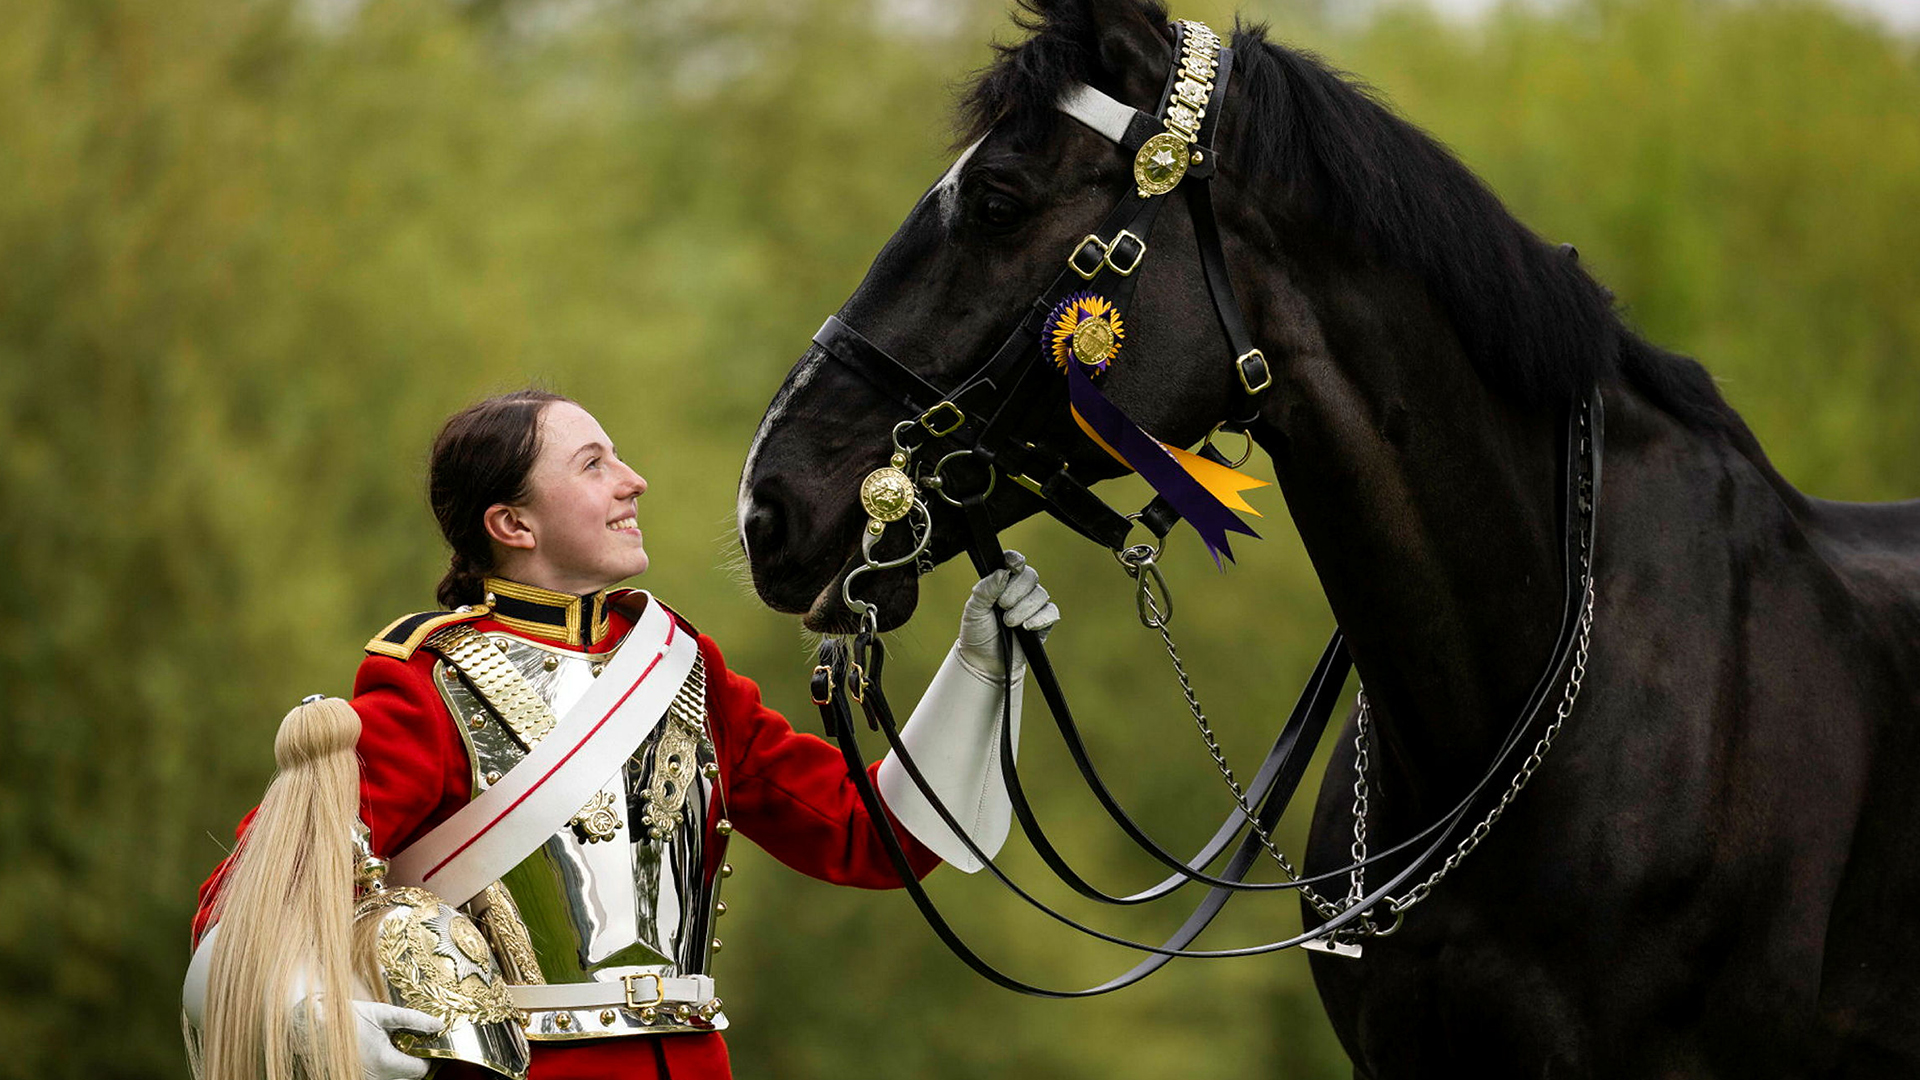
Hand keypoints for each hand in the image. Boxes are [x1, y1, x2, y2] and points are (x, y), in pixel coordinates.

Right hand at [352, 1001, 442, 1079]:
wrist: (312, 1027)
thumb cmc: (345, 1019)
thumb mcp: (382, 1013)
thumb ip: (413, 1020)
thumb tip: (438, 1025)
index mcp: (385, 1062)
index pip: (420, 1070)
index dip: (427, 1056)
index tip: (425, 1043)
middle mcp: (376, 1078)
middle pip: (408, 1076)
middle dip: (412, 1059)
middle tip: (407, 1040)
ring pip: (394, 1078)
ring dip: (397, 1063)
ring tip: (388, 1044)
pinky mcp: (356, 1079)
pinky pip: (379, 1076)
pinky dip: (383, 1066)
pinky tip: (376, 1051)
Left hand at [957, 550, 1059, 680]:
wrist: (985, 662)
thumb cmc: (978, 633)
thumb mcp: (974, 610)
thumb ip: (985, 589)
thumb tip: (1002, 572)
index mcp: (1001, 581)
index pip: (1013, 562)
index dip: (1015, 560)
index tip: (1012, 566)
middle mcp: (1019, 590)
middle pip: (1030, 576)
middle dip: (1016, 591)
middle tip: (1002, 606)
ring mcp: (1033, 606)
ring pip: (1040, 594)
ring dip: (1024, 608)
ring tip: (1009, 623)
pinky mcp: (1043, 623)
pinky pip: (1051, 612)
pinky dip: (1040, 618)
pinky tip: (1027, 627)